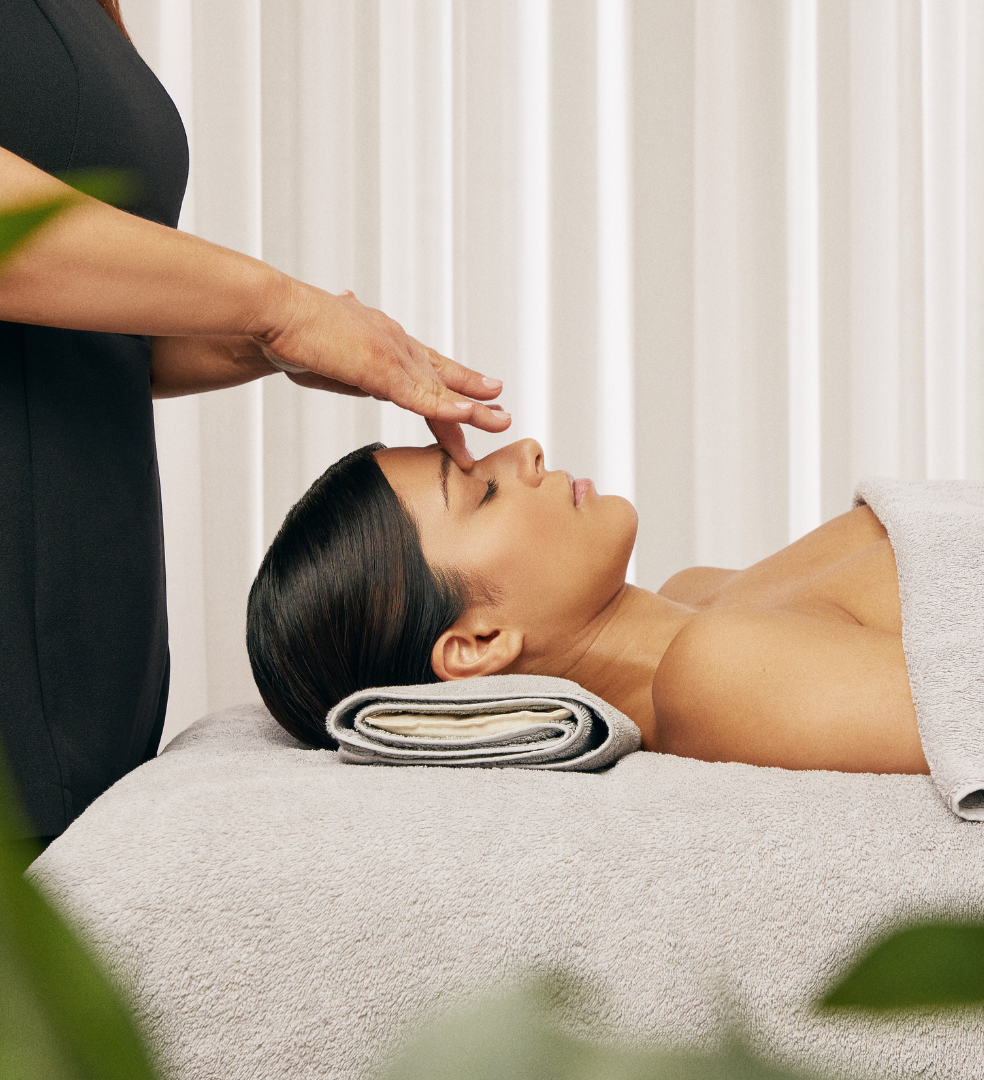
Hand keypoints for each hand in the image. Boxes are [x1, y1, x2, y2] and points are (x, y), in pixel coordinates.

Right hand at [256, 283, 508, 467]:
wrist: (274, 316)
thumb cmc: (292, 334)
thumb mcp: (329, 350)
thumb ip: (348, 350)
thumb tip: (352, 327)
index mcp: (385, 340)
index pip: (427, 366)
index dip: (453, 383)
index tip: (476, 394)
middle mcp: (396, 344)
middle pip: (442, 379)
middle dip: (472, 399)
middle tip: (500, 414)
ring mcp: (392, 356)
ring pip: (440, 390)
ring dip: (472, 409)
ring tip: (499, 419)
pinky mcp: (381, 370)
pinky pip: (421, 396)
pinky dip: (447, 408)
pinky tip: (469, 416)